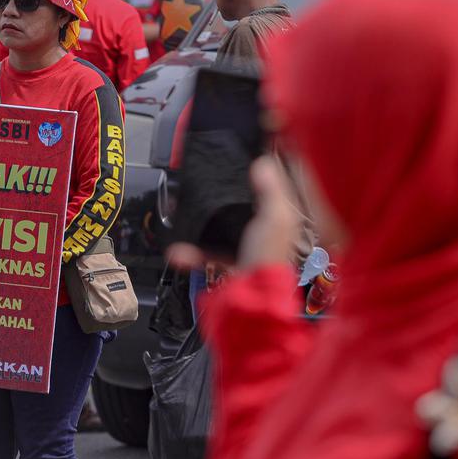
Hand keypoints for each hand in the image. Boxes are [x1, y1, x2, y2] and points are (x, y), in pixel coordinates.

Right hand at [166, 156, 300, 273]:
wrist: (251, 299)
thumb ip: (271, 191)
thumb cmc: (267, 259)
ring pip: (221, 227)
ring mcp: (246, 246)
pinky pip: (209, 252)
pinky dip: (192, 252)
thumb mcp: (275, 219)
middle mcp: (264, 230)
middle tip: (201, 186)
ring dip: (199, 224)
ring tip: (182, 216)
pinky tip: (178, 252)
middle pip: (239, 205)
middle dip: (219, 197)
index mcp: (279, 217)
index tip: (238, 159)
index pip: (269, 187)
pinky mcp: (230, 262)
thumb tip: (263, 163)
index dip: (256, 172)